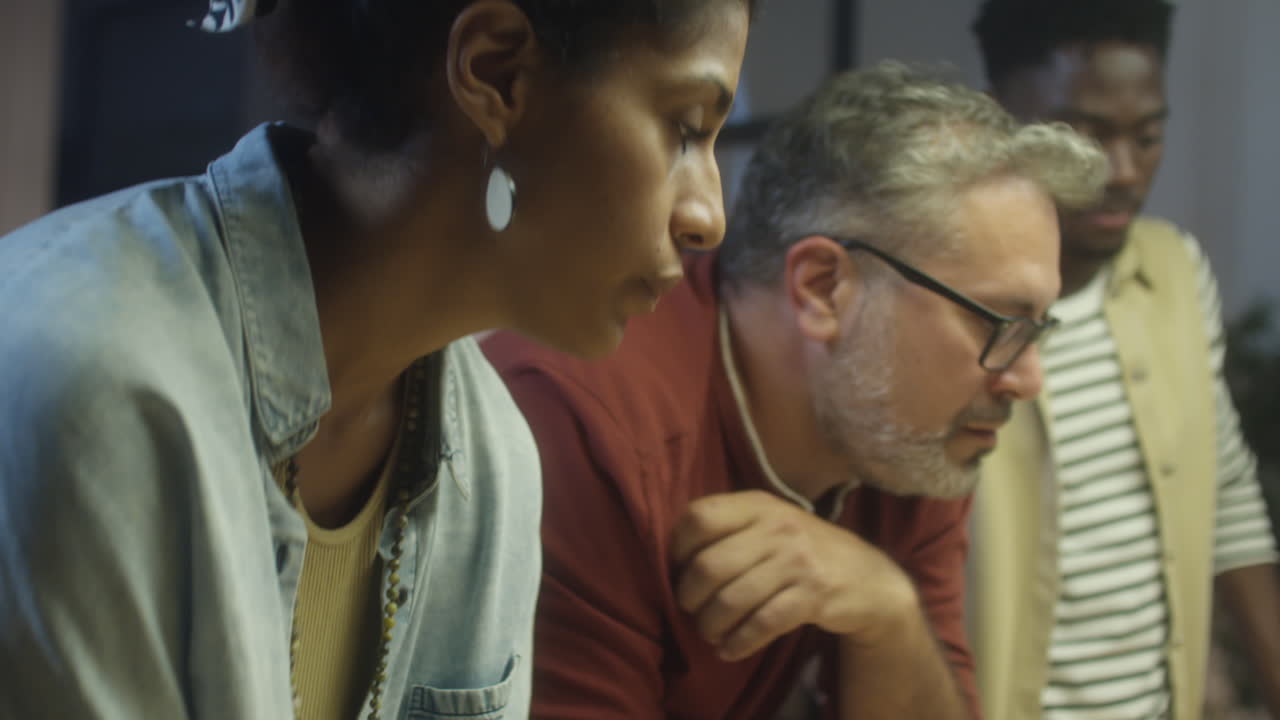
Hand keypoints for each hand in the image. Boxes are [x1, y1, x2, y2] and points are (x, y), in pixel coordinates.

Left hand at [670, 490, 916, 661]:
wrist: (866, 576)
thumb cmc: (801, 549)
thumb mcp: (769, 522)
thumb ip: (729, 528)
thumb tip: (672, 557)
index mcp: (758, 503)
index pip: (699, 517)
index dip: (679, 547)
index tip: (680, 569)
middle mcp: (777, 526)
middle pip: (709, 565)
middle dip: (690, 597)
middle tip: (691, 610)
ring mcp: (797, 561)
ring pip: (731, 600)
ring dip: (711, 626)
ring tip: (709, 633)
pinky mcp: (813, 596)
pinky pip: (761, 624)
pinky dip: (738, 643)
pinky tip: (730, 649)